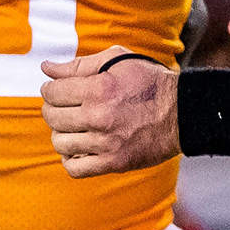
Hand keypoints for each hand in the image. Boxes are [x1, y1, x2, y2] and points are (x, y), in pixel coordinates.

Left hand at [40, 46, 179, 175]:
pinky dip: (71, 159)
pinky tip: (80, 147)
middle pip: (52, 117)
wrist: (184, 112)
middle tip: (65, 107)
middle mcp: (99, 117)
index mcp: (98, 89)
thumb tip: (46, 68)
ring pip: (60, 143)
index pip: (51, 92)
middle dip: (53, 110)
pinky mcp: (114, 163)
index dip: (51, 89)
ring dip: (62, 134)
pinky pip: (74, 168)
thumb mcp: (117, 61)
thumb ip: (78, 65)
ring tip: (74, 127)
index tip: (59, 91)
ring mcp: (106, 143)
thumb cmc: (149, 82)